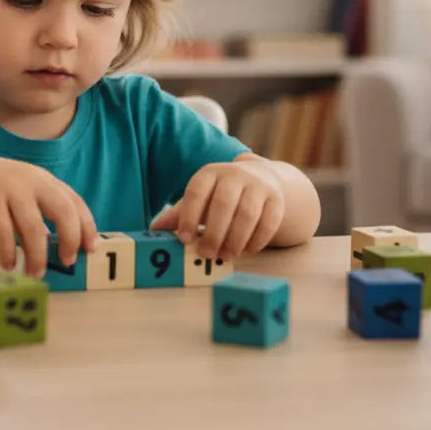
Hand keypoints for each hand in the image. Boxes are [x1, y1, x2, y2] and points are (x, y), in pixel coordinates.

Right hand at [0, 149, 96, 277]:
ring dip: (37, 255)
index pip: (74, 202)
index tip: (89, 248)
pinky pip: (4, 232)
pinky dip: (8, 252)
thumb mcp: (21, 194)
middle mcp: (31, 181)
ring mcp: (10, 189)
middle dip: (70, 239)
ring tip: (35, 273)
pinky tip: (8, 263)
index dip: (86, 226)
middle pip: (62, 211)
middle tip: (68, 261)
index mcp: (44, 180)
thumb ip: (38, 215)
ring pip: (33, 227)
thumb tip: (57, 247)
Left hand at [150, 157, 285, 259]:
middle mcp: (235, 175)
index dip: (189, 216)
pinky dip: (257, 240)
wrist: (261, 180)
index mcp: (210, 173)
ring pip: (247, 213)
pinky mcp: (276, 199)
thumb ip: (180, 214)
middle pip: (223, 203)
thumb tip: (154, 230)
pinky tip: (246, 251)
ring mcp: (258, 185)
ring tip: (226, 256)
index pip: (197, 191)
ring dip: (235, 239)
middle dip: (213, 232)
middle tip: (206, 254)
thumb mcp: (200, 199)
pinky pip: (269, 221)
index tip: (184, 239)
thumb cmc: (221, 195)